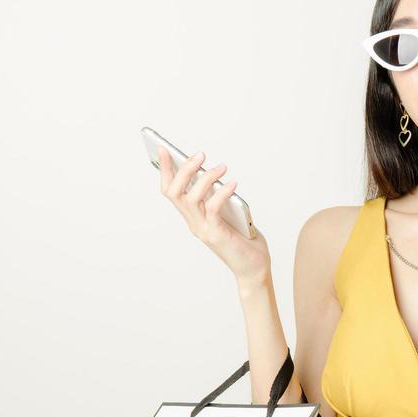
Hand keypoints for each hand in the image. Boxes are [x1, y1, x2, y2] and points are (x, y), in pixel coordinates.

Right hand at [157, 147, 270, 287]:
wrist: (253, 268)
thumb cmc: (243, 240)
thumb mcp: (228, 213)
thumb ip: (218, 197)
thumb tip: (214, 173)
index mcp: (192, 217)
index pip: (170, 191)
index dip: (164, 170)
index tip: (164, 148)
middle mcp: (193, 223)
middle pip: (174, 192)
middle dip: (183, 169)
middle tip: (200, 155)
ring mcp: (202, 229)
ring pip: (191, 198)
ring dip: (205, 178)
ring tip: (222, 167)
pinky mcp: (216, 234)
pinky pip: (213, 208)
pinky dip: (222, 192)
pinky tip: (233, 183)